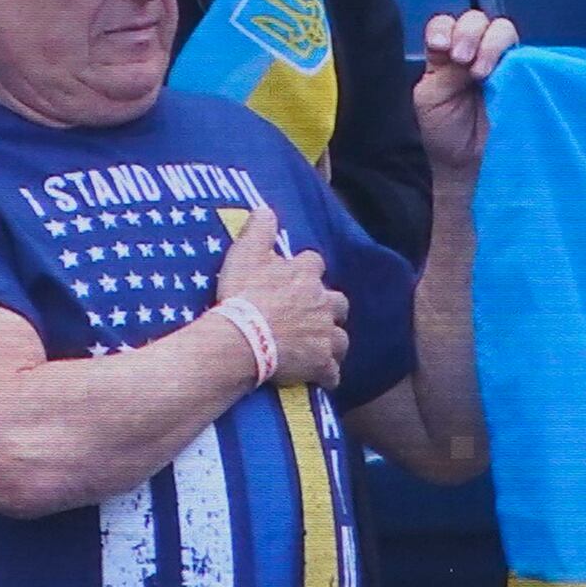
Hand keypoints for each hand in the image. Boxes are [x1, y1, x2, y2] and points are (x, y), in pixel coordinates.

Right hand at [212, 206, 348, 390]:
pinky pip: (332, 372)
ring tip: (321, 348)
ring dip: (333, 342)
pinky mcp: (321, 363)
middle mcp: (322, 302)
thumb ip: (258, 229)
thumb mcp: (245, 253)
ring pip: (341, 339)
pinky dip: (328, 375)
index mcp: (305, 274)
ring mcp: (324, 334)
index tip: (295, 277)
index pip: (314, 264)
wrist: (244, 338)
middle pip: (338, 302)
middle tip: (314, 315)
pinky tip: (322, 378)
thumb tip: (266, 208)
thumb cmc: (244, 295)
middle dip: (330, 308)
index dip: (306, 270)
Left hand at [411, 10, 517, 180]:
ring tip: (480, 72)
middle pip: (476, 20)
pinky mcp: (521, 74)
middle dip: (468, 33)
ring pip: (501, 30)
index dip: (444, 28)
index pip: (445, 24)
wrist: (468, 164)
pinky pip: (522, 52)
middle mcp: (472, 51)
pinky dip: (511, 55)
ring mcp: (499, 61)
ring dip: (490, 43)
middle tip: (461, 59)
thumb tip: (463, 49)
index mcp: (445, 54)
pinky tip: (498, 74)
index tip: (440, 46)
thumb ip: (442, 69)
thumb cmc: (446, 132)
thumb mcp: (431, 98)